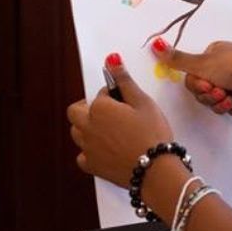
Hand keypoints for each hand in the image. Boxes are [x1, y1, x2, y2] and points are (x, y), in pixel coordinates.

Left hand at [67, 55, 173, 186]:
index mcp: (100, 108)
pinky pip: (83, 155)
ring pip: (76, 132)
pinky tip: (106, 151)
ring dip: (86, 128)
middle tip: (108, 113)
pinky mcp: (92, 166)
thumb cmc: (152, 134)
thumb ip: (124, 81)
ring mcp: (87, 147)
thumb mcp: (143, 102)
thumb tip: (112, 60)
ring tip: (109, 131)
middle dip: (88, 108)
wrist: (156, 170)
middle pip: (75, 112)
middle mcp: (88, 127)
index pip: (99, 94)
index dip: (112, 95)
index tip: (124, 101)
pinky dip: (90, 151)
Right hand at [152, 38, 231, 115]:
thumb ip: (178, 59)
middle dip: (210, 96)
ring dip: (221, 103)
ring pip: (215, 102)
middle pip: (202, 92)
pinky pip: (230, 109)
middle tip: (221, 92)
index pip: (192, 78)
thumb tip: (154, 43)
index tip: (206, 84)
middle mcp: (221, 68)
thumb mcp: (203, 63)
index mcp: (211, 56)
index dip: (197, 86)